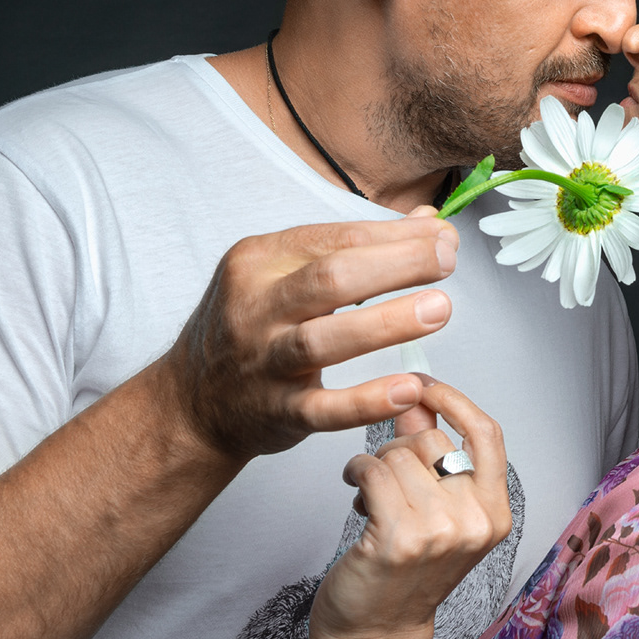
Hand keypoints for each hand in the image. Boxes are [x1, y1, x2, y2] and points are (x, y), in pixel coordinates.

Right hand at [156, 212, 458, 464]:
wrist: (193, 401)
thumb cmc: (251, 327)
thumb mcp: (284, 273)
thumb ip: (356, 249)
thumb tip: (430, 225)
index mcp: (258, 261)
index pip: (335, 239)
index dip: (394, 236)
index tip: (443, 237)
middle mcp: (255, 307)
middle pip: (329, 278)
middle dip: (394, 265)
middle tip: (446, 261)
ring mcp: (263, 362)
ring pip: (324, 340)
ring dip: (386, 323)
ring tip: (439, 309)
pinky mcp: (276, 412)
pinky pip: (323, 408)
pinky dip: (366, 401)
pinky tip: (408, 388)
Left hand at [309, 381, 511, 638]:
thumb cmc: (401, 576)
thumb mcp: (433, 513)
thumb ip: (430, 457)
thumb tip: (416, 401)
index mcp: (496, 515)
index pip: (488, 435)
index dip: (455, 401)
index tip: (424, 386)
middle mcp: (476, 523)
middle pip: (434, 441)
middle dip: (399, 448)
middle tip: (386, 477)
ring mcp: (440, 532)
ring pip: (397, 455)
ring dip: (373, 466)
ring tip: (370, 495)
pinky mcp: (399, 538)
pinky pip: (372, 470)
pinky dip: (356, 472)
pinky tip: (355, 491)